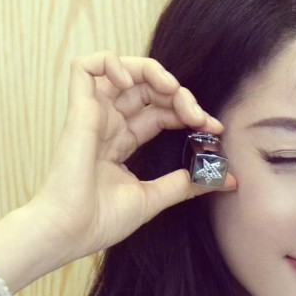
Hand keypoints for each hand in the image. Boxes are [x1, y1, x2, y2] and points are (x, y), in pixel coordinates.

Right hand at [27, 51, 235, 265]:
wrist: (69, 233)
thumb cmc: (100, 220)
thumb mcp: (154, 198)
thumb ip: (185, 184)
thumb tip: (226, 180)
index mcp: (122, 142)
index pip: (161, 112)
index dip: (189, 113)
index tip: (214, 129)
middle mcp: (109, 124)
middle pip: (148, 89)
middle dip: (180, 96)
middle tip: (199, 118)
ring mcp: (94, 116)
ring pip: (122, 70)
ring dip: (153, 71)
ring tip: (172, 90)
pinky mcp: (79, 111)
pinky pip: (86, 67)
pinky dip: (110, 62)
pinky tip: (130, 80)